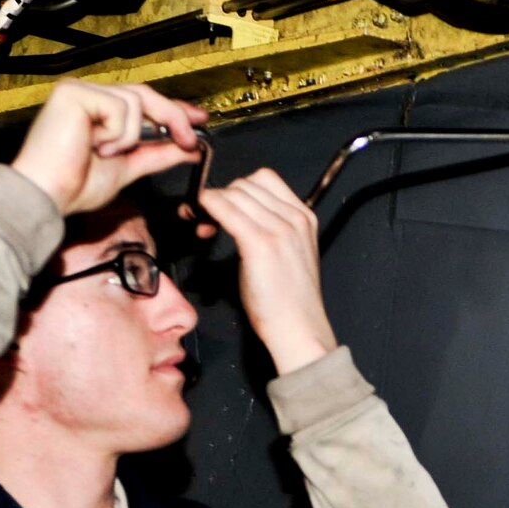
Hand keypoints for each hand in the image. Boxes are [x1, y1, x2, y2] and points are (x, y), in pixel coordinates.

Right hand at [10, 79, 207, 214]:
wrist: (48, 196)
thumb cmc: (74, 185)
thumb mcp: (128, 167)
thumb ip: (157, 154)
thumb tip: (188, 147)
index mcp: (98, 111)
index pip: (144, 101)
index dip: (173, 109)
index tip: (199, 119)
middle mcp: (88, 95)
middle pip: (145, 95)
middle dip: (172, 117)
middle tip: (189, 139)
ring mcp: (79, 91)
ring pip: (135, 101)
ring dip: (130, 135)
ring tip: (104, 152)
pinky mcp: (73, 92)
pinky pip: (119, 107)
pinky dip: (116, 133)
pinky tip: (94, 145)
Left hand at [195, 168, 337, 372]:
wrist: (298, 328)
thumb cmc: (288, 300)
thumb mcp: (288, 254)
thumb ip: (269, 228)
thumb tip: (231, 213)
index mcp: (304, 217)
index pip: (264, 179)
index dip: (238, 190)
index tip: (226, 209)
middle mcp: (295, 217)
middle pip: (246, 184)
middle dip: (222, 197)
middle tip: (208, 222)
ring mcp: (280, 229)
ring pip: (233, 193)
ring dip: (211, 206)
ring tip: (206, 230)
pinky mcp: (261, 243)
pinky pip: (226, 209)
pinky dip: (209, 209)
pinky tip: (204, 227)